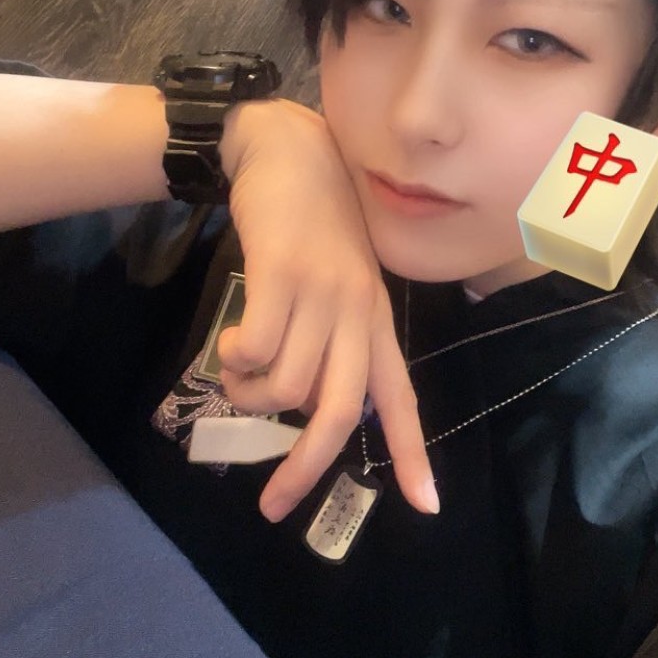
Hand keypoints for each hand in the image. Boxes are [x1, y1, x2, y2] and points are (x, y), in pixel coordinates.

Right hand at [217, 98, 438, 521]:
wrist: (290, 150)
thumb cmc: (313, 222)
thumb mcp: (339, 283)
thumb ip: (332, 341)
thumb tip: (306, 406)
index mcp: (375, 319)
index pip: (402, 397)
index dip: (415, 454)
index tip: (426, 507)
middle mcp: (357, 313)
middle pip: (340, 412)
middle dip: (307, 470)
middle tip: (271, 506)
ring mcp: (321, 293)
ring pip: (286, 387)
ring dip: (249, 397)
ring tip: (236, 370)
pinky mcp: (282, 274)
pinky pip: (257, 348)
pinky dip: (235, 361)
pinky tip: (231, 344)